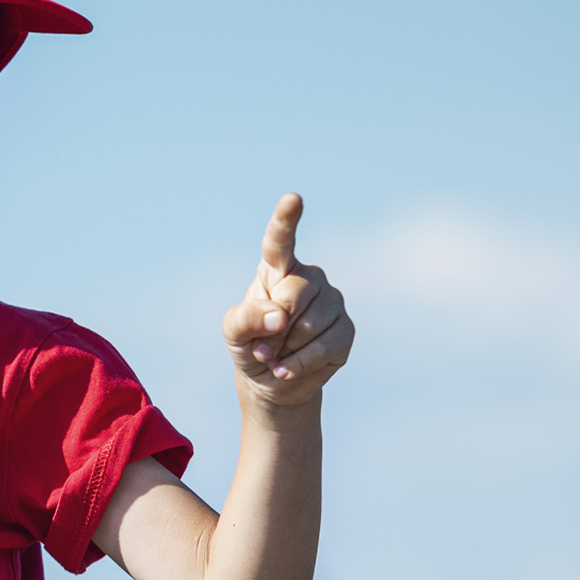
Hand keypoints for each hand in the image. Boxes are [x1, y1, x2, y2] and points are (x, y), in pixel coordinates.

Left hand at [222, 194, 352, 408]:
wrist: (271, 380)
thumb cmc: (250, 345)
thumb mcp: (233, 332)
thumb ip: (245, 319)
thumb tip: (280, 316)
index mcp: (278, 269)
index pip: (280, 241)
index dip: (286, 220)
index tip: (293, 199)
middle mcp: (309, 278)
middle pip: (295, 293)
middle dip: (274, 325)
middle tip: (263, 343)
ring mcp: (332, 302)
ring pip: (310, 323)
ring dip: (285, 348)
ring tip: (276, 355)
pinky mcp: (346, 330)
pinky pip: (325, 346)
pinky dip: (300, 363)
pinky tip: (287, 368)